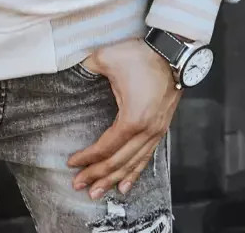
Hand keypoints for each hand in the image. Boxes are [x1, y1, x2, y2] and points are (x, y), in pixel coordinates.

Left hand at [67, 38, 180, 198]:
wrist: (173, 52)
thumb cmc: (141, 55)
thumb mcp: (107, 58)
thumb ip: (86, 66)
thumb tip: (71, 67)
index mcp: (132, 118)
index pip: (106, 147)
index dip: (88, 158)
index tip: (72, 163)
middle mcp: (146, 131)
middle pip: (118, 161)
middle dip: (97, 175)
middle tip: (79, 186)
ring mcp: (155, 132)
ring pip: (132, 164)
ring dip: (114, 179)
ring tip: (98, 192)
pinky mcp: (160, 128)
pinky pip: (146, 157)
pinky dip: (135, 173)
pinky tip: (126, 184)